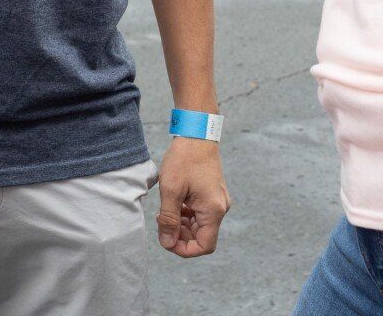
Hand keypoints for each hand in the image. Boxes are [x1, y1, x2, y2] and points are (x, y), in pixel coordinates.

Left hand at [155, 136, 229, 257]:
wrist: (197, 133)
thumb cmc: (184, 158)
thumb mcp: (171, 190)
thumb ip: (169, 220)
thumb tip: (167, 243)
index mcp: (213, 210)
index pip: (204, 246)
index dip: (184, 249)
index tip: (166, 240)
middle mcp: (220, 208)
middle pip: (202, 237)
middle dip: (181, 236)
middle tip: (162, 223)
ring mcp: (218, 201)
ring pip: (200, 226)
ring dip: (182, 225)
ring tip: (166, 212)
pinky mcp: (213, 194)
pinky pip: (201, 214)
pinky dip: (187, 215)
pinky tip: (174, 204)